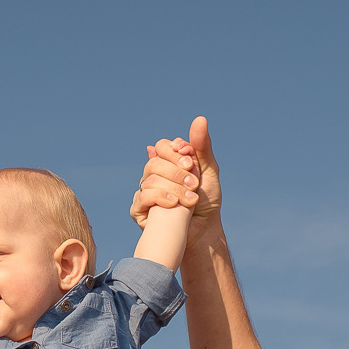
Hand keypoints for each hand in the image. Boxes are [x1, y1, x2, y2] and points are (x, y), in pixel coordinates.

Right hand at [130, 115, 219, 231]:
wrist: (203, 229)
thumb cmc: (207, 200)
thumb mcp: (208, 170)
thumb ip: (202, 146)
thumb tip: (199, 119)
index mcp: (167, 163)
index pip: (162, 146)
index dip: (174, 151)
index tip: (191, 162)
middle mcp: (153, 175)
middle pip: (155, 161)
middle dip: (176, 171)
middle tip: (195, 182)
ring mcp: (145, 191)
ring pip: (150, 178)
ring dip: (174, 187)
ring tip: (192, 199)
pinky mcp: (139, 210)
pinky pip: (142, 196)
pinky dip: (160, 197)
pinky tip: (175, 204)